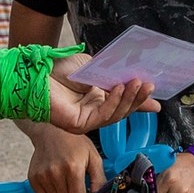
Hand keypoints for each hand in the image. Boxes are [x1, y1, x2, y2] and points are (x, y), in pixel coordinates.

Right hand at [28, 128, 104, 192]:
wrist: (51, 131)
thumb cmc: (75, 143)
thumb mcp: (93, 157)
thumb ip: (98, 179)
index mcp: (73, 169)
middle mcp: (56, 173)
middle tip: (76, 184)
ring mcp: (42, 176)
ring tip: (66, 180)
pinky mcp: (33, 178)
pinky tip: (56, 182)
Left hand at [45, 60, 160, 136]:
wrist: (37, 71)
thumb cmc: (60, 67)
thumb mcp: (93, 67)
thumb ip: (113, 76)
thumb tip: (134, 78)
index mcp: (96, 99)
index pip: (122, 102)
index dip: (139, 101)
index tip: (156, 98)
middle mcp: (92, 112)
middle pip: (122, 110)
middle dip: (137, 98)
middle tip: (149, 85)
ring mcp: (86, 120)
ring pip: (115, 114)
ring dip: (128, 99)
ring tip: (137, 83)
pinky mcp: (79, 125)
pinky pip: (102, 116)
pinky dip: (114, 102)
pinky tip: (120, 89)